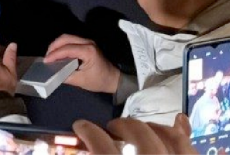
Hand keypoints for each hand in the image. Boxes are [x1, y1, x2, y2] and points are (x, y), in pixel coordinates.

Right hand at [44, 34, 119, 93]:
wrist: (114, 79)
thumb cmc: (99, 81)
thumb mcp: (81, 81)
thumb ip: (66, 75)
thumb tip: (53, 72)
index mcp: (88, 51)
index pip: (67, 49)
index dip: (55, 54)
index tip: (46, 61)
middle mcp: (87, 42)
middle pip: (65, 38)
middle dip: (54, 46)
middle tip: (46, 57)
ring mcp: (87, 41)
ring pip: (67, 37)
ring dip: (57, 45)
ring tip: (50, 55)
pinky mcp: (86, 43)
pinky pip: (70, 40)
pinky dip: (62, 45)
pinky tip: (58, 54)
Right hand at [73, 114, 196, 154]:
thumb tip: (83, 147)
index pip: (101, 144)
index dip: (87, 131)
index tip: (80, 126)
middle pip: (138, 133)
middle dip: (120, 125)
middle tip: (110, 129)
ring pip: (168, 136)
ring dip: (148, 127)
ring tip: (136, 129)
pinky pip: (188, 147)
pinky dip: (181, 133)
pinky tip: (177, 122)